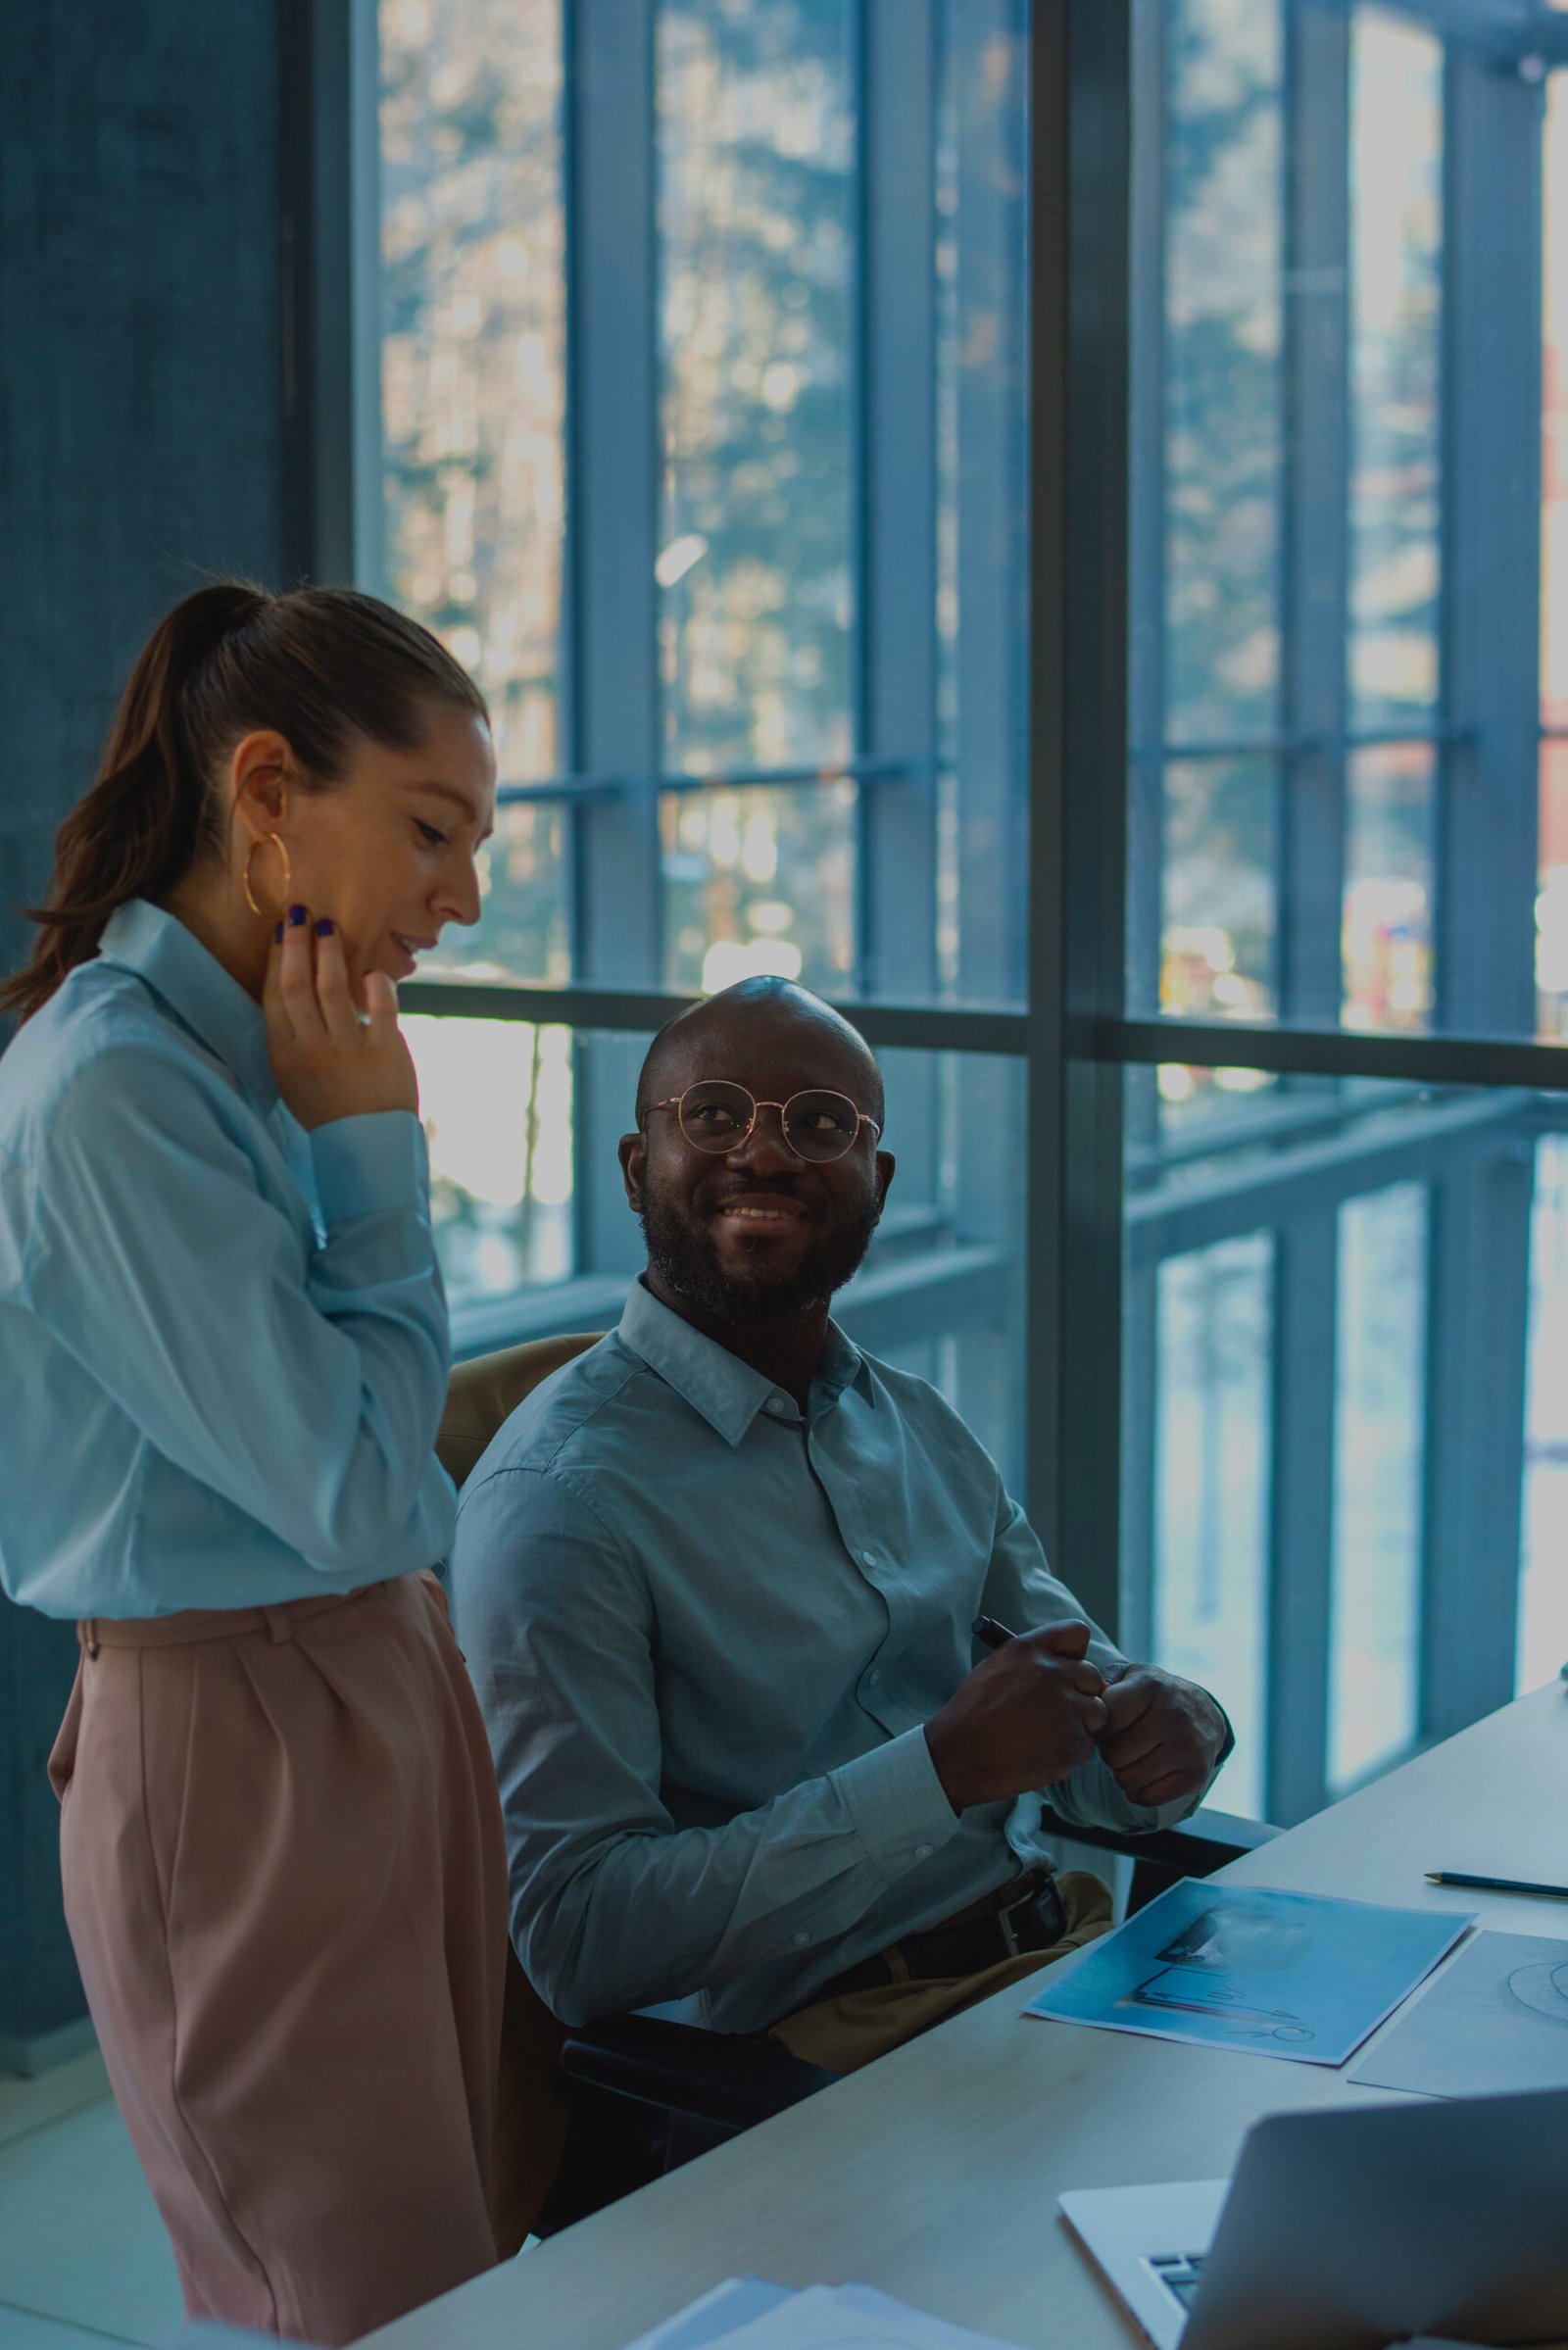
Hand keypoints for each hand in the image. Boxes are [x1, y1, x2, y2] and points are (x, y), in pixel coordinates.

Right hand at [264, 909, 417, 1131]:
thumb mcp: (293, 1076)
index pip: (274, 996)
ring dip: (330, 953)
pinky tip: (373, 972)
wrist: (366, 1145)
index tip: (281, 931)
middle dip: (297, 944)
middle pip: (297, 984)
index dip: (277, 959)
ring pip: (333, 989)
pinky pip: (380, 1007)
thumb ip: (289, 1036)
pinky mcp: (384, 1051)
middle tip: (301, 913)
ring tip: (331, 928)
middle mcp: (311, 1048)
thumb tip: (285, 986)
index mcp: (285, 1054)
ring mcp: (347, 1049)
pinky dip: (377, 984)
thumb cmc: (329, 1107)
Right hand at [924, 1619, 1109, 1814]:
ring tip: (1046, 1736)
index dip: (1075, 1654)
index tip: (1065, 1670)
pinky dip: (1071, 1753)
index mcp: (1030, 1649)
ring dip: (1080, 1725)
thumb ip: (1033, 1660)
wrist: (957, 1757)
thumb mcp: (996, 1667)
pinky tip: (1043, 1754)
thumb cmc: (972, 1714)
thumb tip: (1066, 1662)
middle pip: (1092, 1676)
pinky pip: (1088, 1745)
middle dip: (1080, 1694)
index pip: (1077, 1633)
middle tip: (1053, 1713)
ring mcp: (1066, 1708)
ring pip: (1097, 1712)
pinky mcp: (1072, 1743)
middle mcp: (1052, 1673)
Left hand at [1092, 1666, 1226, 1808]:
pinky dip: (1139, 1792)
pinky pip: (1147, 1798)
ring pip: (1127, 1779)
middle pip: (1113, 1754)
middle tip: (1121, 1743)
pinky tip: (1146, 1774)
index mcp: (1151, 1686)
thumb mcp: (1130, 1676)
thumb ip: (1101, 1684)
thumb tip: (1085, 1702)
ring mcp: (1187, 1747)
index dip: (1098, 1726)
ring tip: (1133, 1757)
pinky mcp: (1196, 1776)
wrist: (1204, 1714)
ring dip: (1122, 1773)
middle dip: (1110, 1752)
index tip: (1108, 1724)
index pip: (1105, 1717)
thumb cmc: (1154, 1696)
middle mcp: (1174, 1715)